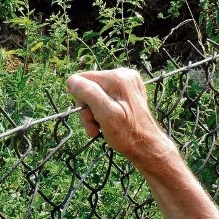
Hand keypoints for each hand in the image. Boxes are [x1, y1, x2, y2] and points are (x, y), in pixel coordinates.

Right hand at [68, 68, 218, 218]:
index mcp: (117, 77)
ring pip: (95, 93)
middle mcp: (123, 74)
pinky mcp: (128, 89)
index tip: (91, 118)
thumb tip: (72, 80)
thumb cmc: (126, 134)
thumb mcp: (105, 114)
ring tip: (101, 127)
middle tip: (95, 127)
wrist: (145, 145)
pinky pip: (105, 95)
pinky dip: (103, 109)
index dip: (81, 100)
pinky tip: (109, 120)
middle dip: (88, 108)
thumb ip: (89, 94)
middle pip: (89, 87)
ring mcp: (127, 81)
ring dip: (94, 112)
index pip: (82, 80)